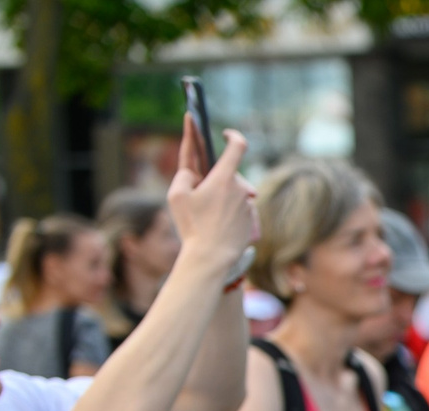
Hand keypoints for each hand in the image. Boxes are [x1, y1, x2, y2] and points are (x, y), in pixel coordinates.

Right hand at [168, 119, 256, 282]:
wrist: (212, 258)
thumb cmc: (192, 226)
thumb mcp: (177, 195)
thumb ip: (184, 174)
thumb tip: (194, 171)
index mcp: (224, 178)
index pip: (237, 146)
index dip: (233, 136)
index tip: (226, 134)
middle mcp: (241, 189)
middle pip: (229, 174)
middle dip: (215, 178)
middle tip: (200, 191)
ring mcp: (248, 205)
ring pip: (233, 193)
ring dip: (221, 197)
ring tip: (206, 215)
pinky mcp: (251, 220)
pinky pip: (238, 209)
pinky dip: (228, 212)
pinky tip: (217, 225)